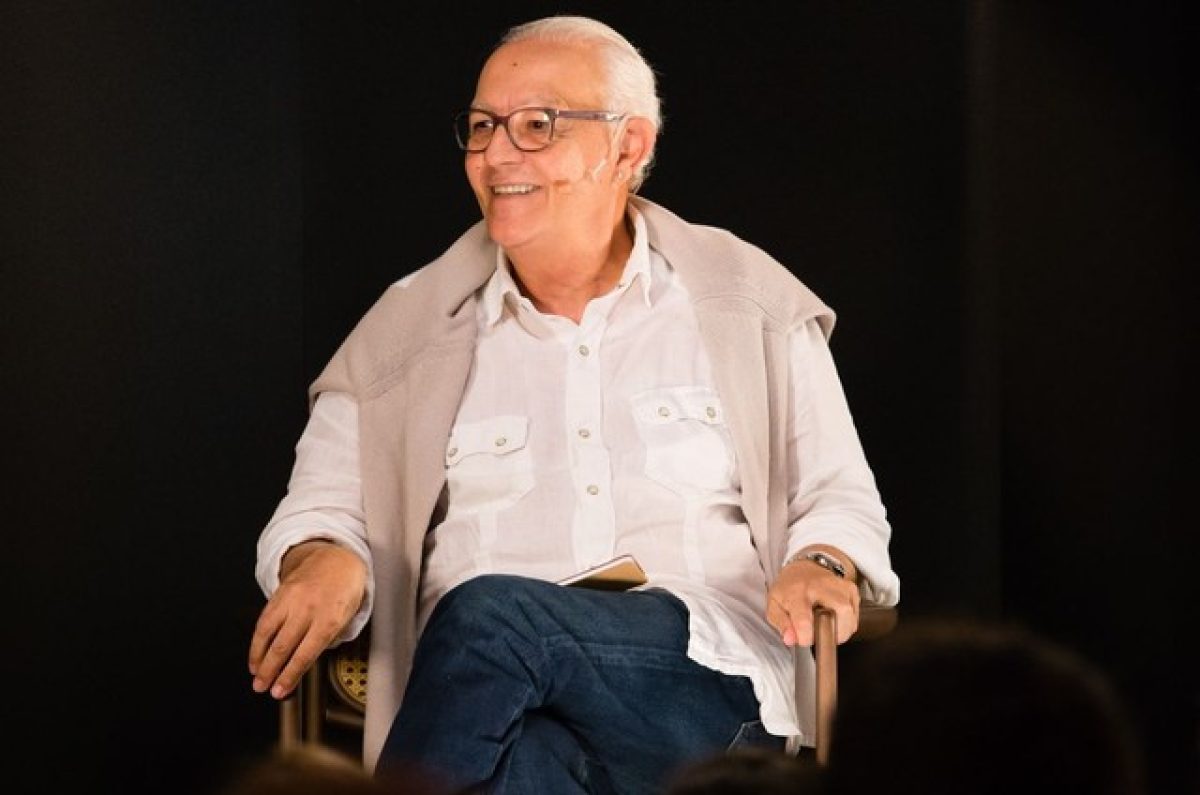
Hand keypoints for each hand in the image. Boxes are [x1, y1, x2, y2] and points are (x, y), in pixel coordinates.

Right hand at [248, 540, 366, 698]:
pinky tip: (255, 654)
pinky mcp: (279, 595)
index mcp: (330, 618)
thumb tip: (308, 659)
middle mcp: (308, 609)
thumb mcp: (348, 617)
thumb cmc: (345, 590)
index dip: (290, 675)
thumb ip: (329, 639)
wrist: (335, 559)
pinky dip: (256, 641)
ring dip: (258, 658)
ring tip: (256, 675)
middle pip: (284, 646)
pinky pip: (264, 620)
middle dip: (270, 671)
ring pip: (268, 634)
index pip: (306, 654)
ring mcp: (291, 601)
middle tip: (262, 688)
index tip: (280, 690)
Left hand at [766, 552, 860, 646]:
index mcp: (797, 592)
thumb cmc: (788, 588)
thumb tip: (791, 639)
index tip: (803, 640)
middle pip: (839, 613)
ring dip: (841, 630)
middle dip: (832, 634)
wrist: (802, 568)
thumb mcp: (774, 605)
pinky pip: (856, 614)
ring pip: (850, 616)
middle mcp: (820, 586)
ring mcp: (838, 585)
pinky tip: (836, 619)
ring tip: (827, 628)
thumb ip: (781, 624)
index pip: (805, 621)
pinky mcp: (850, 588)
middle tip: (820, 636)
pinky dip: (848, 623)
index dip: (805, 637)